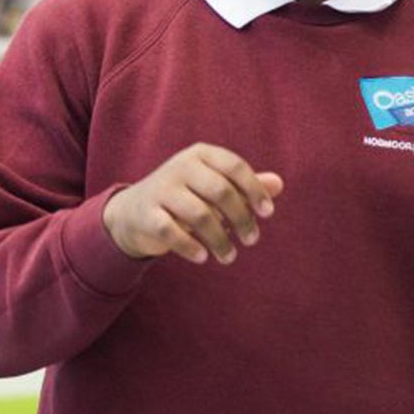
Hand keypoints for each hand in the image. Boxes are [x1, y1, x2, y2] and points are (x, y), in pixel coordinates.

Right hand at [102, 143, 282, 264]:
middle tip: (251, 240)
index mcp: (201, 155)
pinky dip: (190, 247)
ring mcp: (161, 189)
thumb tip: (279, 184)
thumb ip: (246, 186)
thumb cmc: (187, 197)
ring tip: (229, 256)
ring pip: (199, 214)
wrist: (135, 211)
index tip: (267, 213)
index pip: (235, 167)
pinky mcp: (146, 213)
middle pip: (220, 191)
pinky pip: (171, 231)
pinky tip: (204, 257)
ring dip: (219, 239)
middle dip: (241, 218)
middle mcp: (180, 167)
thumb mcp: (215, 187)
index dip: (254, 190)